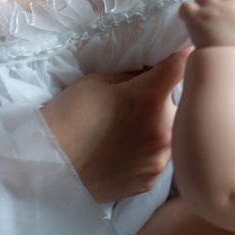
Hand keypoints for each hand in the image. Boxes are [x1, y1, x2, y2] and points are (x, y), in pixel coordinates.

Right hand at [41, 50, 188, 202]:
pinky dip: (148, 154)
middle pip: (181, 106)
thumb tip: (156, 72)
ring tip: (129, 134)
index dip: (185, 57)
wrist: (46, 167)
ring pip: (172, 135)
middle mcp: (165, 129)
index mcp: (152, 98)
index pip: (183, 67)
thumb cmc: (68, 117)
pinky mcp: (152, 180)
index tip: (189, 54)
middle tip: (139, 108)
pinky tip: (124, 154)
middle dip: (166, 103)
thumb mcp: (99, 82)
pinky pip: (159, 159)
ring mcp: (160, 159)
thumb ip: (135, 77)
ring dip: (159, 130)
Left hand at [179, 0, 234, 49]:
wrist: (226, 59)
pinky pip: (186, 5)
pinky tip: (189, 18)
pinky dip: (186, 11)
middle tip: (215, 9)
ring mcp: (211, 7)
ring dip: (202, 4)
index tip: (230, 1)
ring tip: (203, 18)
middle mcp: (229, 2)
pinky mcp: (195, 15)